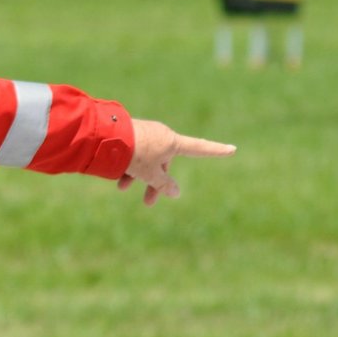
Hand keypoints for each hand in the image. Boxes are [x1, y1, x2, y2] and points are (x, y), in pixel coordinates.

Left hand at [119, 119, 235, 205]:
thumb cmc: (133, 154)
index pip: (200, 148)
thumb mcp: (150, 173)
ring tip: (122, 188)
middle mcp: (161, 136)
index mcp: (173, 142)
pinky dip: (128, 165)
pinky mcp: (130, 134)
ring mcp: (145, 133)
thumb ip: (164, 184)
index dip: (216, 151)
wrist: (104, 136)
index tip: (232, 149)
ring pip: (146, 160)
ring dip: (138, 176)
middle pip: (164, 163)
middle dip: (155, 183)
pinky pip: (134, 153)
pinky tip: (116, 176)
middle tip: (148, 203)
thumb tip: (175, 192)